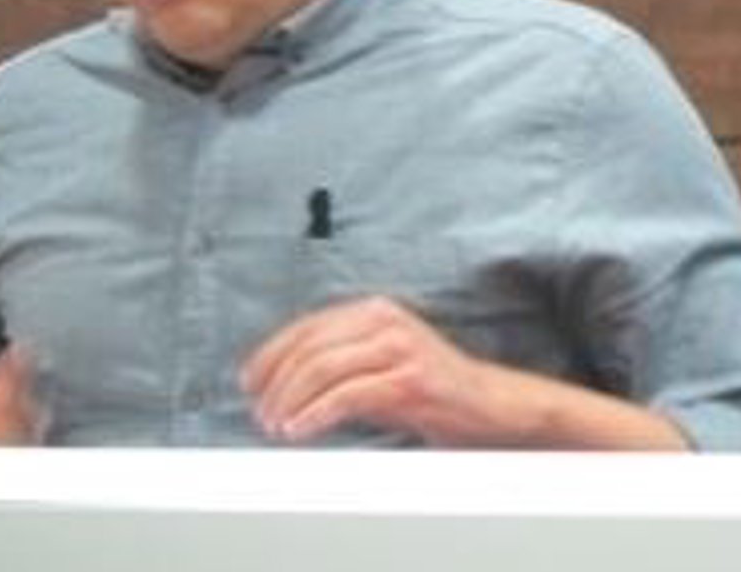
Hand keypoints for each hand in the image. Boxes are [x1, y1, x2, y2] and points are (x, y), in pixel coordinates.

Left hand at [242, 295, 486, 444]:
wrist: (491, 405)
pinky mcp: (409, 379)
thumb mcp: (381, 363)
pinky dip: (317, 414)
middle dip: (276, 380)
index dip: (271, 352)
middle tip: (259, 410)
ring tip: (275, 425)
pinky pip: (348, 395)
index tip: (249, 380)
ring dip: (291, 400)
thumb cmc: (433, 389)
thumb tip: (286, 381)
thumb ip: (342, 361)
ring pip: (324, 368)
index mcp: (373, 310)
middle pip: (310, 345)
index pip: (307, 325)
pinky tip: (301, 430)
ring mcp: (398, 347)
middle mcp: (383, 319)